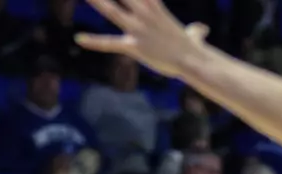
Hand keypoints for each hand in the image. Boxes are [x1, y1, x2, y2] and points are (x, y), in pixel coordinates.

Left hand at [76, 0, 211, 78]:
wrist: (192, 60)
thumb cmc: (192, 48)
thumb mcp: (193, 34)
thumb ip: (195, 31)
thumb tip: (203, 30)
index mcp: (153, 4)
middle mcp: (143, 12)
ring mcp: (137, 29)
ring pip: (110, 11)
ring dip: (96, 1)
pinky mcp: (134, 46)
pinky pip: (110, 43)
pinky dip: (94, 42)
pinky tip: (79, 38)